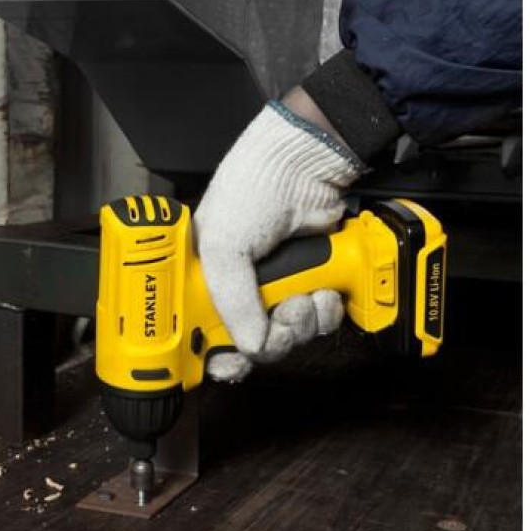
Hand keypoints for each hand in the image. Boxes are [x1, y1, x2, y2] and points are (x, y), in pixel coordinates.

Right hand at [194, 94, 362, 380]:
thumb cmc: (251, 190)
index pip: (204, 335)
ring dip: (303, 321)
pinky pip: (319, 320)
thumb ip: (231, 302)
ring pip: (291, 336)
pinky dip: (325, 309)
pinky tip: (323, 288)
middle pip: (252, 344)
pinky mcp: (312, 284)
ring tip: (304, 294)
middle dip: (273, 336)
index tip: (232, 364)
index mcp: (204, 279)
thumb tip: (250, 345)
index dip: (218, 356)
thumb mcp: (223, 247)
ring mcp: (278, 289)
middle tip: (279, 317)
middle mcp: (240, 288)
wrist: (306, 166)